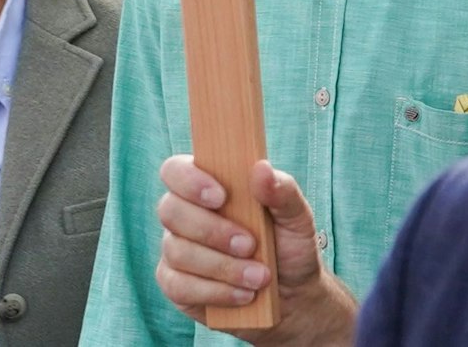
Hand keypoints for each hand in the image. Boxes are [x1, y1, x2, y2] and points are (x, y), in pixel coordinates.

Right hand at [154, 156, 356, 343]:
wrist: (294, 299)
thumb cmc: (290, 249)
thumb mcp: (297, 219)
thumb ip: (282, 192)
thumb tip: (261, 168)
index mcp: (205, 188)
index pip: (175, 171)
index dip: (189, 181)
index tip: (220, 197)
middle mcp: (183, 215)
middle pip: (170, 211)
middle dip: (211, 231)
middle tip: (249, 245)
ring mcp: (175, 250)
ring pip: (177, 251)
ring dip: (222, 267)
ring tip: (259, 277)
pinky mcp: (175, 284)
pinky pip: (177, 286)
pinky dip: (216, 292)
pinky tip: (243, 295)